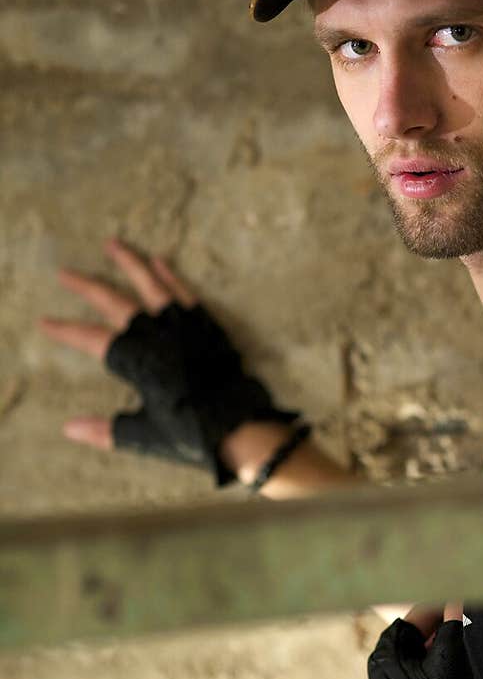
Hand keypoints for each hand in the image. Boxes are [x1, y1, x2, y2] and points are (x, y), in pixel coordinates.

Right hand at [38, 238, 304, 486]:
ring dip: (130, 263)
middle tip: (66, 273)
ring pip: (151, 285)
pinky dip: (170, 276)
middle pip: (115, 302)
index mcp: (137, 361)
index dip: (67, 331)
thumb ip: (106, 429)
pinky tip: (160, 262)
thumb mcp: (143, 435)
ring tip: (114, 243)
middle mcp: (156, 335)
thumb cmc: (191, 433)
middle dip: (87, 287)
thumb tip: (69, 429)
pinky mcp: (206, 325)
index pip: (92, 340)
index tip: (45, 322)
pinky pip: (184, 293)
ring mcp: (183, 326)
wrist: (240, 425)